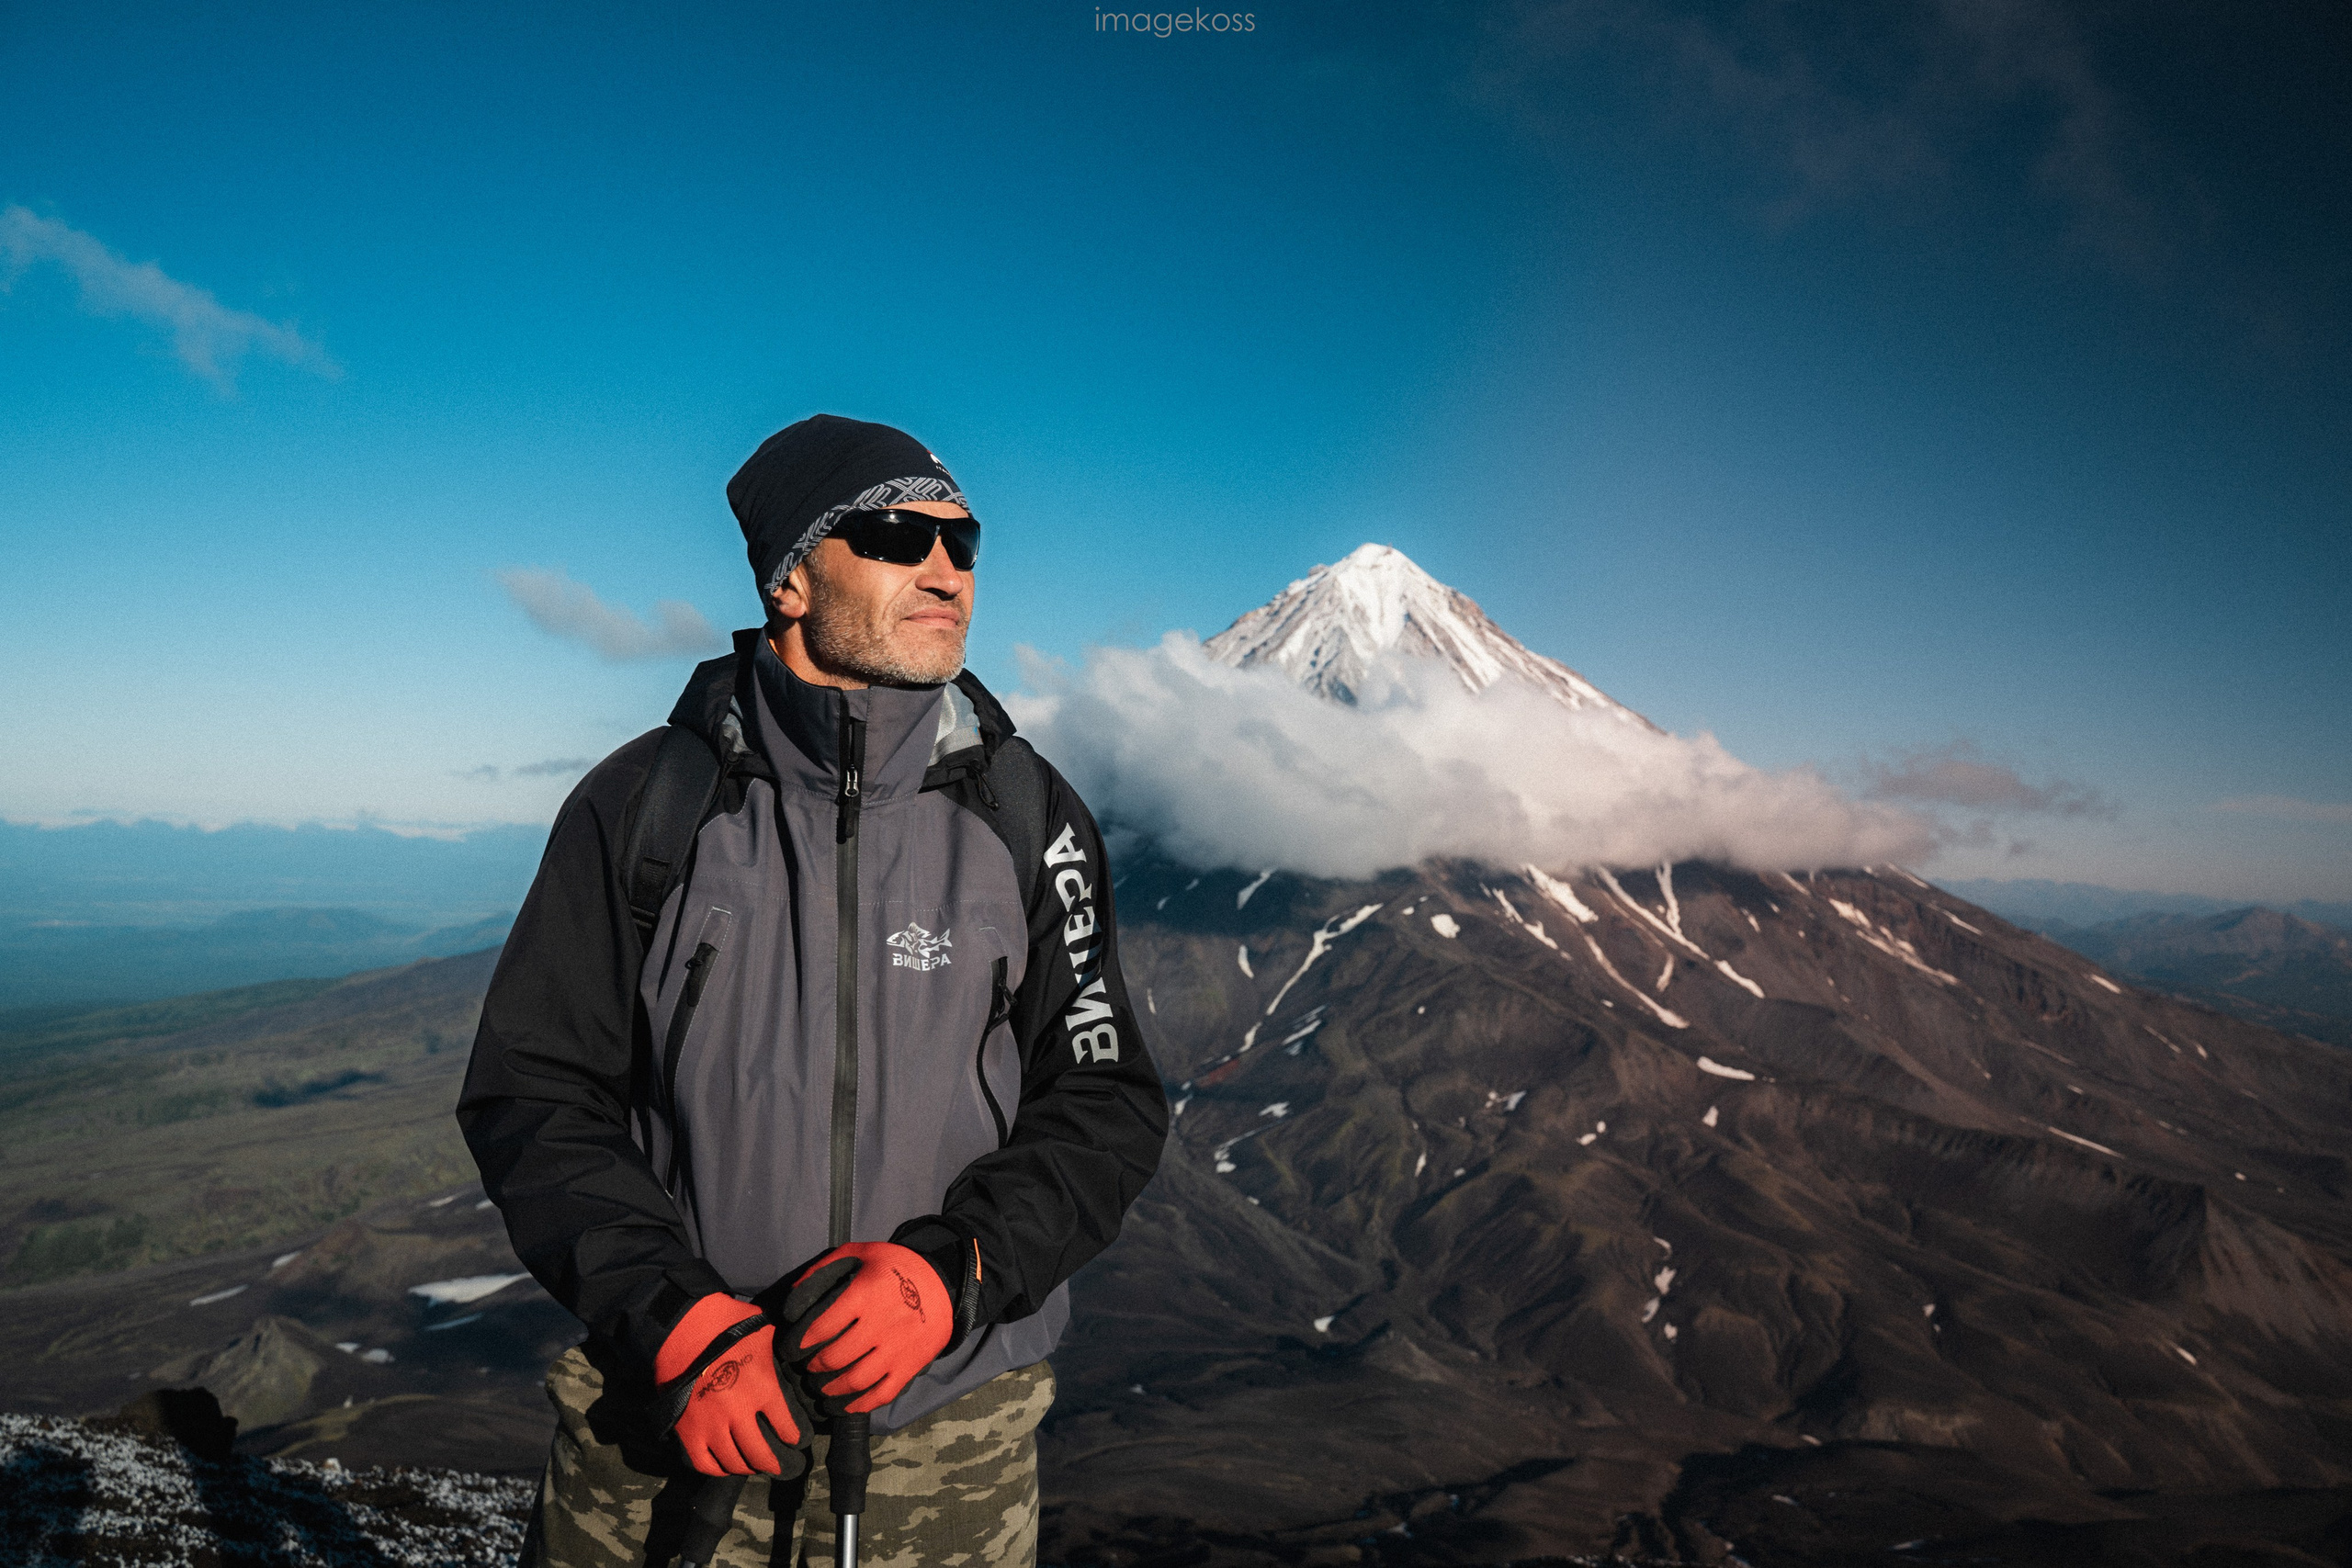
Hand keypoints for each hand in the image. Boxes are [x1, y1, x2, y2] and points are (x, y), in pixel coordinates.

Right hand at [654, 1294, 808, 1477]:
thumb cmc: (724, 1323)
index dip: (792, 1436)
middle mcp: (739, 1414)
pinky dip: (716, 1470)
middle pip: (760, 1453)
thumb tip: (793, 1342)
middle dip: (771, 1463)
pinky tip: (723, 1467)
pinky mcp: (688, 1430)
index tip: (794, 1440)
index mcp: (763, 1389)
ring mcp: (712, 1425)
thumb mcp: (762, 1330)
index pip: (785, 1426)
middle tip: (776, 1466)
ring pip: (733, 1462)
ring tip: (751, 1467)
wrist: (681, 1327)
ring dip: (745, 1468)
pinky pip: (703, 1463)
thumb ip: (778, 1344)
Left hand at [778, 1242, 951, 1414]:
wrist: (943, 1281)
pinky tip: (846, 1405)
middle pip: (835, 1358)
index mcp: (865, 1295)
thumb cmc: (895, 1267)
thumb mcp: (860, 1253)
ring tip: (822, 1387)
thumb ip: (824, 1269)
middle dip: (813, 1367)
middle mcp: (880, 1325)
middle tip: (808, 1367)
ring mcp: (897, 1349)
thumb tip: (793, 1298)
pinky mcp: (911, 1366)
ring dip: (831, 1389)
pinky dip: (861, 1405)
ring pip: (856, 1381)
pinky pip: (883, 1394)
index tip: (792, 1348)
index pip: (822, 1327)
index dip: (799, 1342)